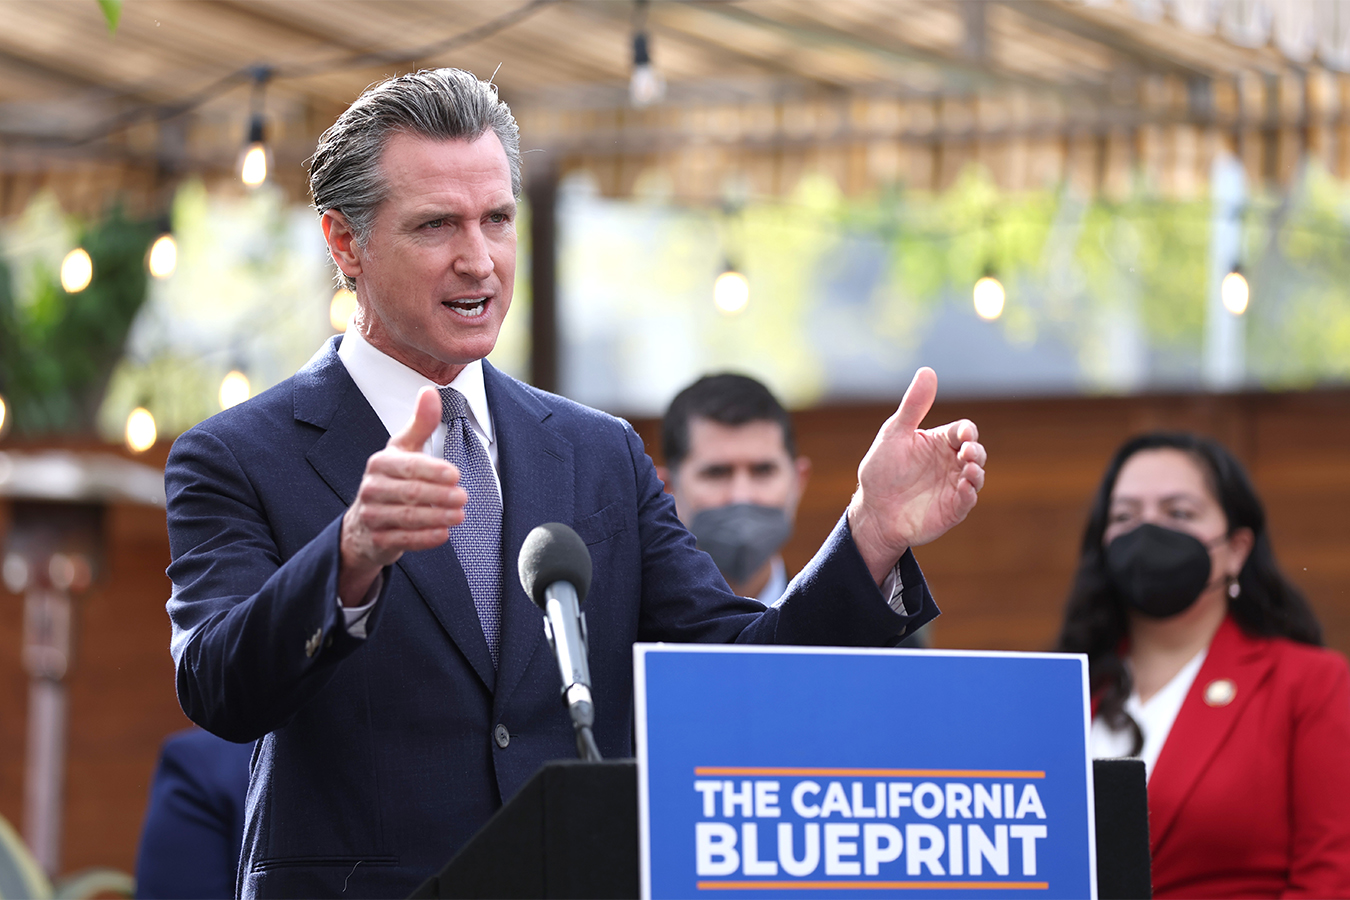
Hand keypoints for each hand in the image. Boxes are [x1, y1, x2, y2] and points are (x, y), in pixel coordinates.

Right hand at [338, 387, 465, 604]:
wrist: (363, 524)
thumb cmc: (391, 479)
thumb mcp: (403, 449)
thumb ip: (420, 423)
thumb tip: (429, 391)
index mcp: (381, 463)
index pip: (409, 466)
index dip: (433, 470)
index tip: (456, 474)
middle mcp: (371, 488)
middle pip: (410, 492)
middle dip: (440, 495)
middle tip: (464, 497)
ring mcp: (372, 516)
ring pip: (408, 518)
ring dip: (437, 517)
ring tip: (460, 515)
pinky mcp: (377, 540)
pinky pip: (403, 540)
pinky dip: (425, 538)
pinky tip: (444, 534)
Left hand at [847, 367, 985, 583]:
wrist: (872, 511)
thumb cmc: (881, 471)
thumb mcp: (895, 434)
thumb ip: (913, 405)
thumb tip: (928, 370)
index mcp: (938, 443)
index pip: (963, 431)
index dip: (966, 431)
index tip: (963, 435)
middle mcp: (950, 463)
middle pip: (976, 452)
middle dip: (976, 450)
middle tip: (966, 452)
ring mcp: (953, 486)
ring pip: (977, 476)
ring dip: (977, 471)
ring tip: (969, 469)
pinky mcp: (953, 509)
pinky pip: (968, 501)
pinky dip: (970, 493)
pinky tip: (964, 487)